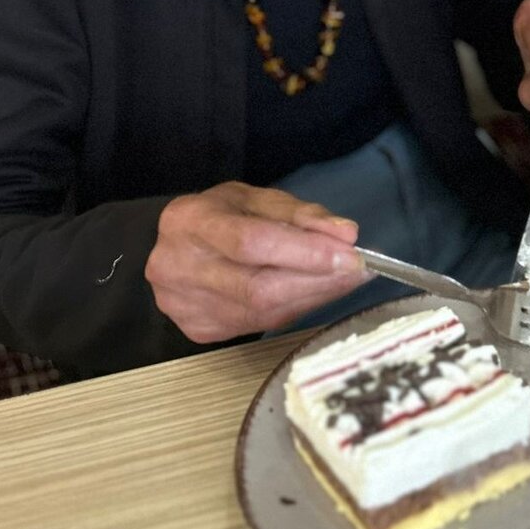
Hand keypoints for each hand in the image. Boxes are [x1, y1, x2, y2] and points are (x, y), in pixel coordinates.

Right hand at [147, 182, 365, 343]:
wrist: (171, 248)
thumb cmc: (216, 216)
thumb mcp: (254, 198)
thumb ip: (299, 214)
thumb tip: (345, 235)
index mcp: (190, 222)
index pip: (252, 243)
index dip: (304, 253)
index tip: (349, 255)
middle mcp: (179, 267)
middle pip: (260, 288)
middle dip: (318, 281)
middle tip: (358, 272)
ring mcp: (185, 306)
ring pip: (264, 313)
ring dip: (313, 297)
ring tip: (343, 281)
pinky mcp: (198, 330)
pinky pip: (259, 325)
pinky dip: (294, 310)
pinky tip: (312, 294)